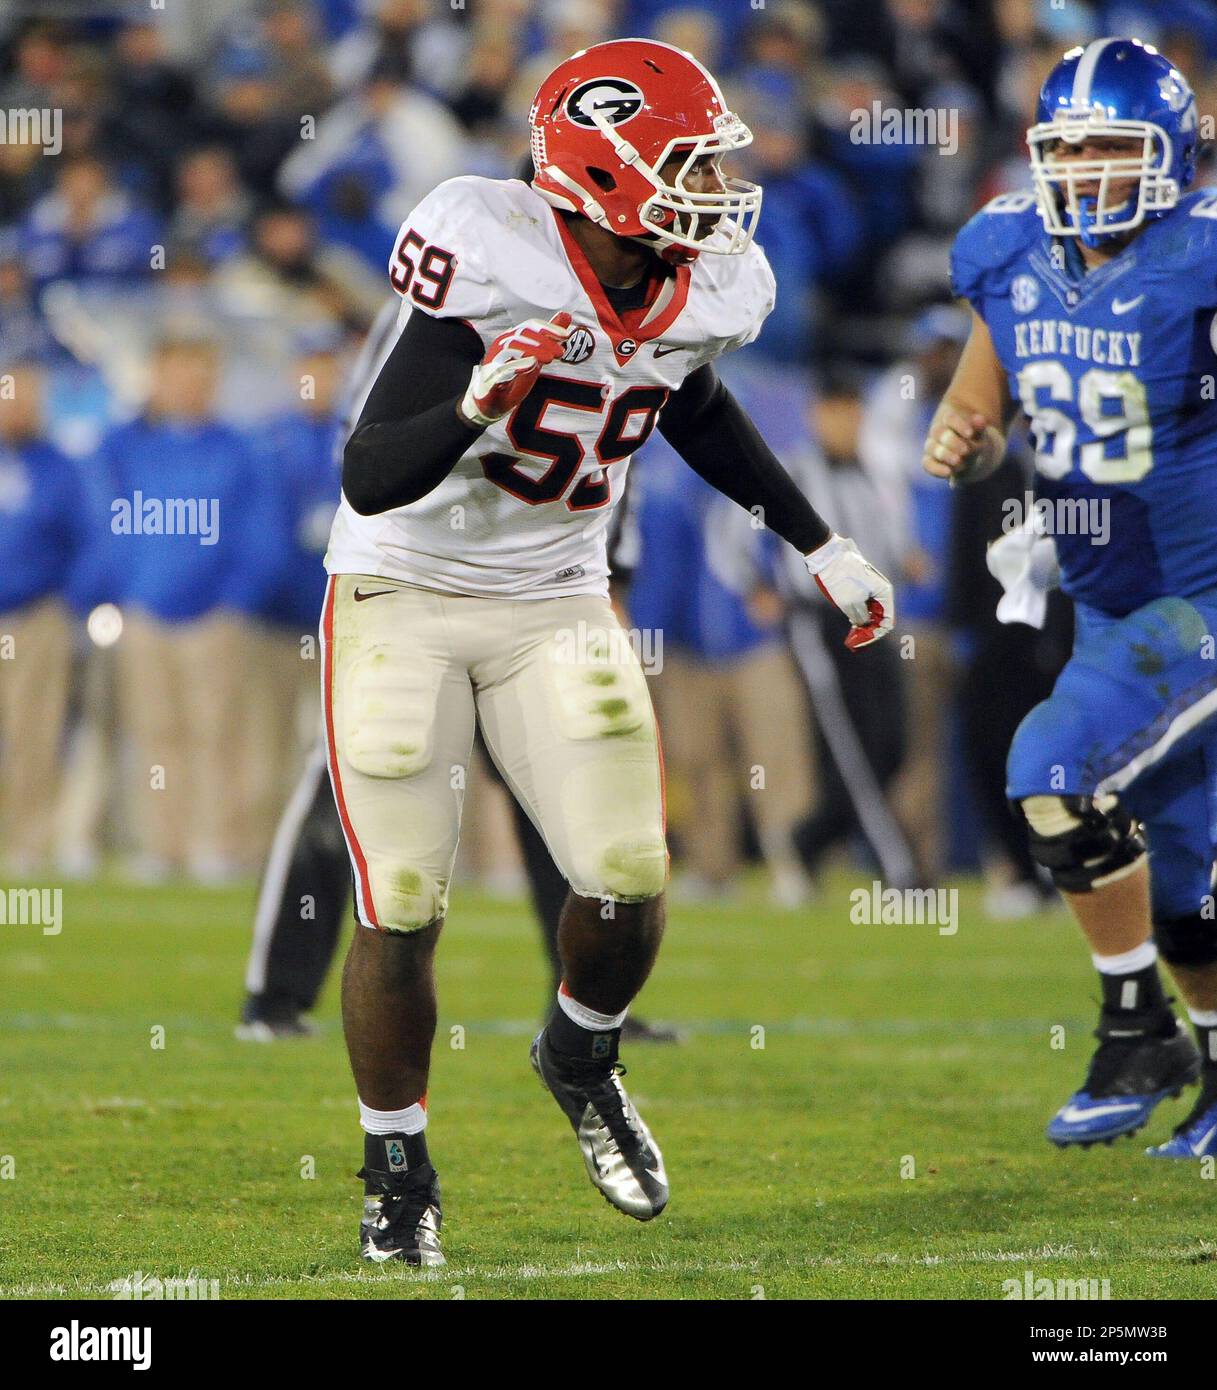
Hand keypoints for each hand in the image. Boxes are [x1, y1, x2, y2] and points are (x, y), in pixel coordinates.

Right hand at [459, 311, 571, 426]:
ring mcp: (493, 359)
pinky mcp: (489, 377)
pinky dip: (515, 365)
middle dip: (544, 341)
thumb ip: (548, 338)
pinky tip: (530, 365)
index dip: (548, 328)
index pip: (530, 326)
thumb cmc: (512, 378)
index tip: (565, 336)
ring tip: (548, 359)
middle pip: (522, 334)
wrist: (491, 402)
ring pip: (511, 346)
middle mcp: (501, 345)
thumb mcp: (535, 357)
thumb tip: (566, 314)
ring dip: (532, 350)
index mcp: (511, 338)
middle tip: (560, 352)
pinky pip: (500, 368)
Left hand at [804, 534, 894, 649]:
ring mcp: (871, 589)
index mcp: (884, 593)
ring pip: (872, 613)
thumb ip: (861, 617)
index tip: (859, 642)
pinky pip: (865, 606)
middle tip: (853, 643)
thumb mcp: (850, 603)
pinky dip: (859, 617)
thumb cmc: (841, 578)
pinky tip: (852, 625)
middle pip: (880, 618)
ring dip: (864, 626)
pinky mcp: (861, 588)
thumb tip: (864, 624)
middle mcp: (881, 591)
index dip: (875, 635)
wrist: (827, 557)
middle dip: (869, 632)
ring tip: (851, 637)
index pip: (887, 621)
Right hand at [922, 405, 1002, 483]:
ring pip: (931, 447)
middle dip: (952, 442)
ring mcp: (931, 446)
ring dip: (945, 455)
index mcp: (949, 420)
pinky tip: (948, 473)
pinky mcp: (928, 461)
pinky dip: (937, 469)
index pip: (950, 418)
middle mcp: (937, 432)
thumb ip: (979, 427)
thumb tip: (981, 420)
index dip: (959, 425)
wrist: (968, 454)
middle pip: (939, 432)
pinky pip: (927, 464)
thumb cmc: (973, 440)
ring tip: (958, 461)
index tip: (970, 434)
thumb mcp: (979, 433)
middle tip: (965, 450)